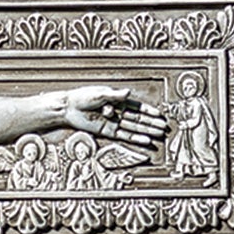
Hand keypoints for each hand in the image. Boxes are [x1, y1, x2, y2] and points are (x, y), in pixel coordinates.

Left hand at [55, 84, 169, 157]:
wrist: (70, 108)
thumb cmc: (83, 97)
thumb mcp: (100, 94)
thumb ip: (115, 95)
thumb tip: (128, 93)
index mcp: (118, 100)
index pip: (137, 107)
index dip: (149, 111)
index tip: (159, 115)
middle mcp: (118, 112)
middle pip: (138, 119)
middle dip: (151, 123)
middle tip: (163, 127)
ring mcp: (114, 122)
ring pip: (134, 128)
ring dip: (146, 131)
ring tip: (159, 134)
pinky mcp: (108, 131)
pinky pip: (124, 136)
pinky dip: (135, 138)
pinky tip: (145, 141)